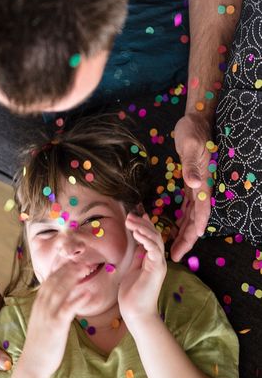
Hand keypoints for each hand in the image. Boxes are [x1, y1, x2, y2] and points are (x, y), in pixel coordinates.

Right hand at [21, 262, 90, 377]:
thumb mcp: (44, 320)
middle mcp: (42, 306)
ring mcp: (48, 315)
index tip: (72, 259)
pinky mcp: (56, 326)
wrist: (33, 364)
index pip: (49, 279)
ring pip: (60, 290)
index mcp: (39, 304)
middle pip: (55, 281)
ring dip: (73, 278)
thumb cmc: (41, 343)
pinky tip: (87, 292)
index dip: (61, 268)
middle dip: (69, 268)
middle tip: (82, 258)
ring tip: (85, 268)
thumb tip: (63, 297)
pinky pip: (67, 309)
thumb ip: (51, 307)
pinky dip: (77, 299)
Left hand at [118, 214, 166, 323]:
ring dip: (143, 228)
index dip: (144, 225)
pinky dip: (147, 239)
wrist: (135, 312)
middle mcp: (158, 260)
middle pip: (154, 235)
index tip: (134, 216)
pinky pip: (155, 250)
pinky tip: (137, 232)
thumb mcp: (132, 269)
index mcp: (152, 259)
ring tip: (130, 221)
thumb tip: (136, 242)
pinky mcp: (157, 268)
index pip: (151, 237)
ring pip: (155, 240)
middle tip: (129, 216)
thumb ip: (136, 256)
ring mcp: (159, 264)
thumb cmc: (132, 294)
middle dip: (142, 223)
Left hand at [171, 113, 212, 261]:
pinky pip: (187, 206)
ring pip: (191, 216)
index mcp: (203, 183)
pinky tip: (174, 228)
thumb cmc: (193, 131)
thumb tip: (195, 184)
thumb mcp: (191, 146)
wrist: (195, 120)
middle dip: (187, 240)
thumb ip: (193, 166)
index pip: (202, 212)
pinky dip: (181, 219)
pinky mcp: (191, 183)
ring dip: (183, 233)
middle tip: (176, 257)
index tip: (188, 245)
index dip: (195, 230)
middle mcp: (202, 188)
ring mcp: (197, 187)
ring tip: (174, 249)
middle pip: (195, 220)